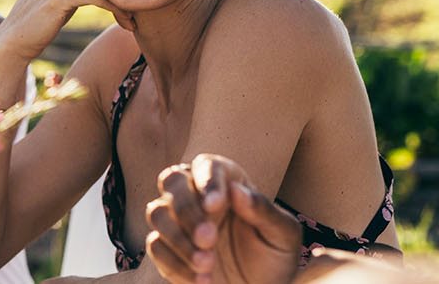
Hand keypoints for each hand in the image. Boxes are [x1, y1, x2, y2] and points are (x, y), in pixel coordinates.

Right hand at [145, 154, 299, 283]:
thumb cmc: (274, 257)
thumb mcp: (282, 235)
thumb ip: (264, 210)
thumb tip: (237, 191)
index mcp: (226, 181)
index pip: (206, 165)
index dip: (206, 181)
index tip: (214, 205)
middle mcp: (196, 194)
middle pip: (172, 182)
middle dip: (187, 211)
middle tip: (208, 239)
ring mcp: (177, 221)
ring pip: (157, 213)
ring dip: (179, 240)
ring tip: (207, 264)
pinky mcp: (166, 247)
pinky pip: (156, 247)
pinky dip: (176, 264)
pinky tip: (202, 279)